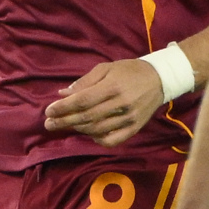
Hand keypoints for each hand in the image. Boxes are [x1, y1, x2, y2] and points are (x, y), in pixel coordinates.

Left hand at [43, 55, 167, 146]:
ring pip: (97, 130)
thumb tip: (62, 94)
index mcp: (112, 86)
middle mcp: (121, 104)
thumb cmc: (129, 71)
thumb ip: (84, 82)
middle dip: (64, 121)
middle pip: (87, 117)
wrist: (159, 79)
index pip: (82, 101)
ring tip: (66, 126)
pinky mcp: (135, 128)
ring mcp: (129, 119)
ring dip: (78, 129)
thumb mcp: (106, 68)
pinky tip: (90, 134)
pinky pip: (113, 140)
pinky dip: (98, 140)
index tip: (48, 111)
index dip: (63, 108)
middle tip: (49, 124)